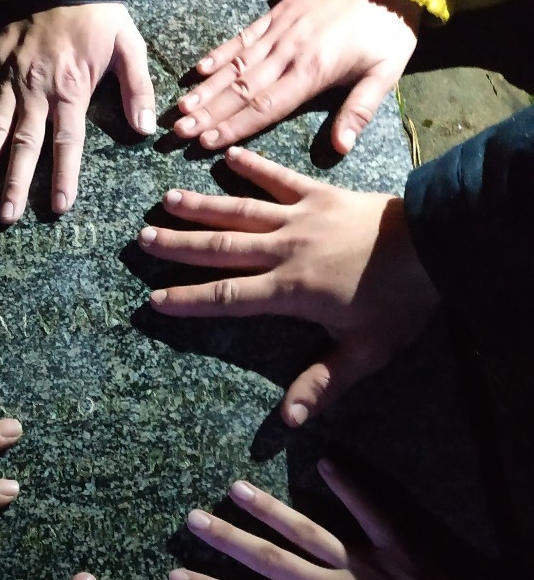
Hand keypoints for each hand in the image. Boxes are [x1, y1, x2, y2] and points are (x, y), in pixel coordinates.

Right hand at [0, 3, 155, 222]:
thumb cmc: (99, 14)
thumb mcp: (129, 46)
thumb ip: (136, 89)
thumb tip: (144, 129)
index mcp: (71, 88)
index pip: (67, 141)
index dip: (63, 176)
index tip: (58, 207)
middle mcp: (35, 88)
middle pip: (23, 144)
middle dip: (13, 183)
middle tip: (5, 217)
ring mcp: (8, 77)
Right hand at [142, 146, 439, 423]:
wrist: (437, 242)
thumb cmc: (402, 302)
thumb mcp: (365, 351)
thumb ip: (323, 384)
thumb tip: (289, 422)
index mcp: (290, 290)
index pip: (227, 298)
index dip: (188, 301)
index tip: (154, 300)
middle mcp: (285, 250)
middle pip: (220, 249)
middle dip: (179, 246)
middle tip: (142, 240)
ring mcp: (300, 217)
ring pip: (239, 211)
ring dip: (201, 206)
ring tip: (166, 201)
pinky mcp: (320, 194)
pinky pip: (278, 178)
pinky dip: (252, 167)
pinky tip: (227, 157)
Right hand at [170, 464, 481, 579]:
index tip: (175, 575)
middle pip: (267, 559)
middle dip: (226, 538)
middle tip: (193, 518)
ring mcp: (362, 563)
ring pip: (306, 530)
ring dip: (269, 509)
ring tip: (236, 487)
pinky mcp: (396, 547)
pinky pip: (369, 511)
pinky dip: (348, 487)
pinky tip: (325, 462)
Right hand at [173, 0, 419, 152]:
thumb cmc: (389, 29)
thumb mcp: (386, 72)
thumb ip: (359, 110)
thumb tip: (340, 148)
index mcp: (312, 72)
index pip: (265, 107)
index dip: (233, 127)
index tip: (206, 144)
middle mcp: (288, 53)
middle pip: (240, 90)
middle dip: (207, 114)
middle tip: (178, 133)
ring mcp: (279, 31)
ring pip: (235, 65)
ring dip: (205, 89)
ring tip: (180, 109)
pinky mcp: (277, 13)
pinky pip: (243, 37)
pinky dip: (219, 53)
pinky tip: (198, 69)